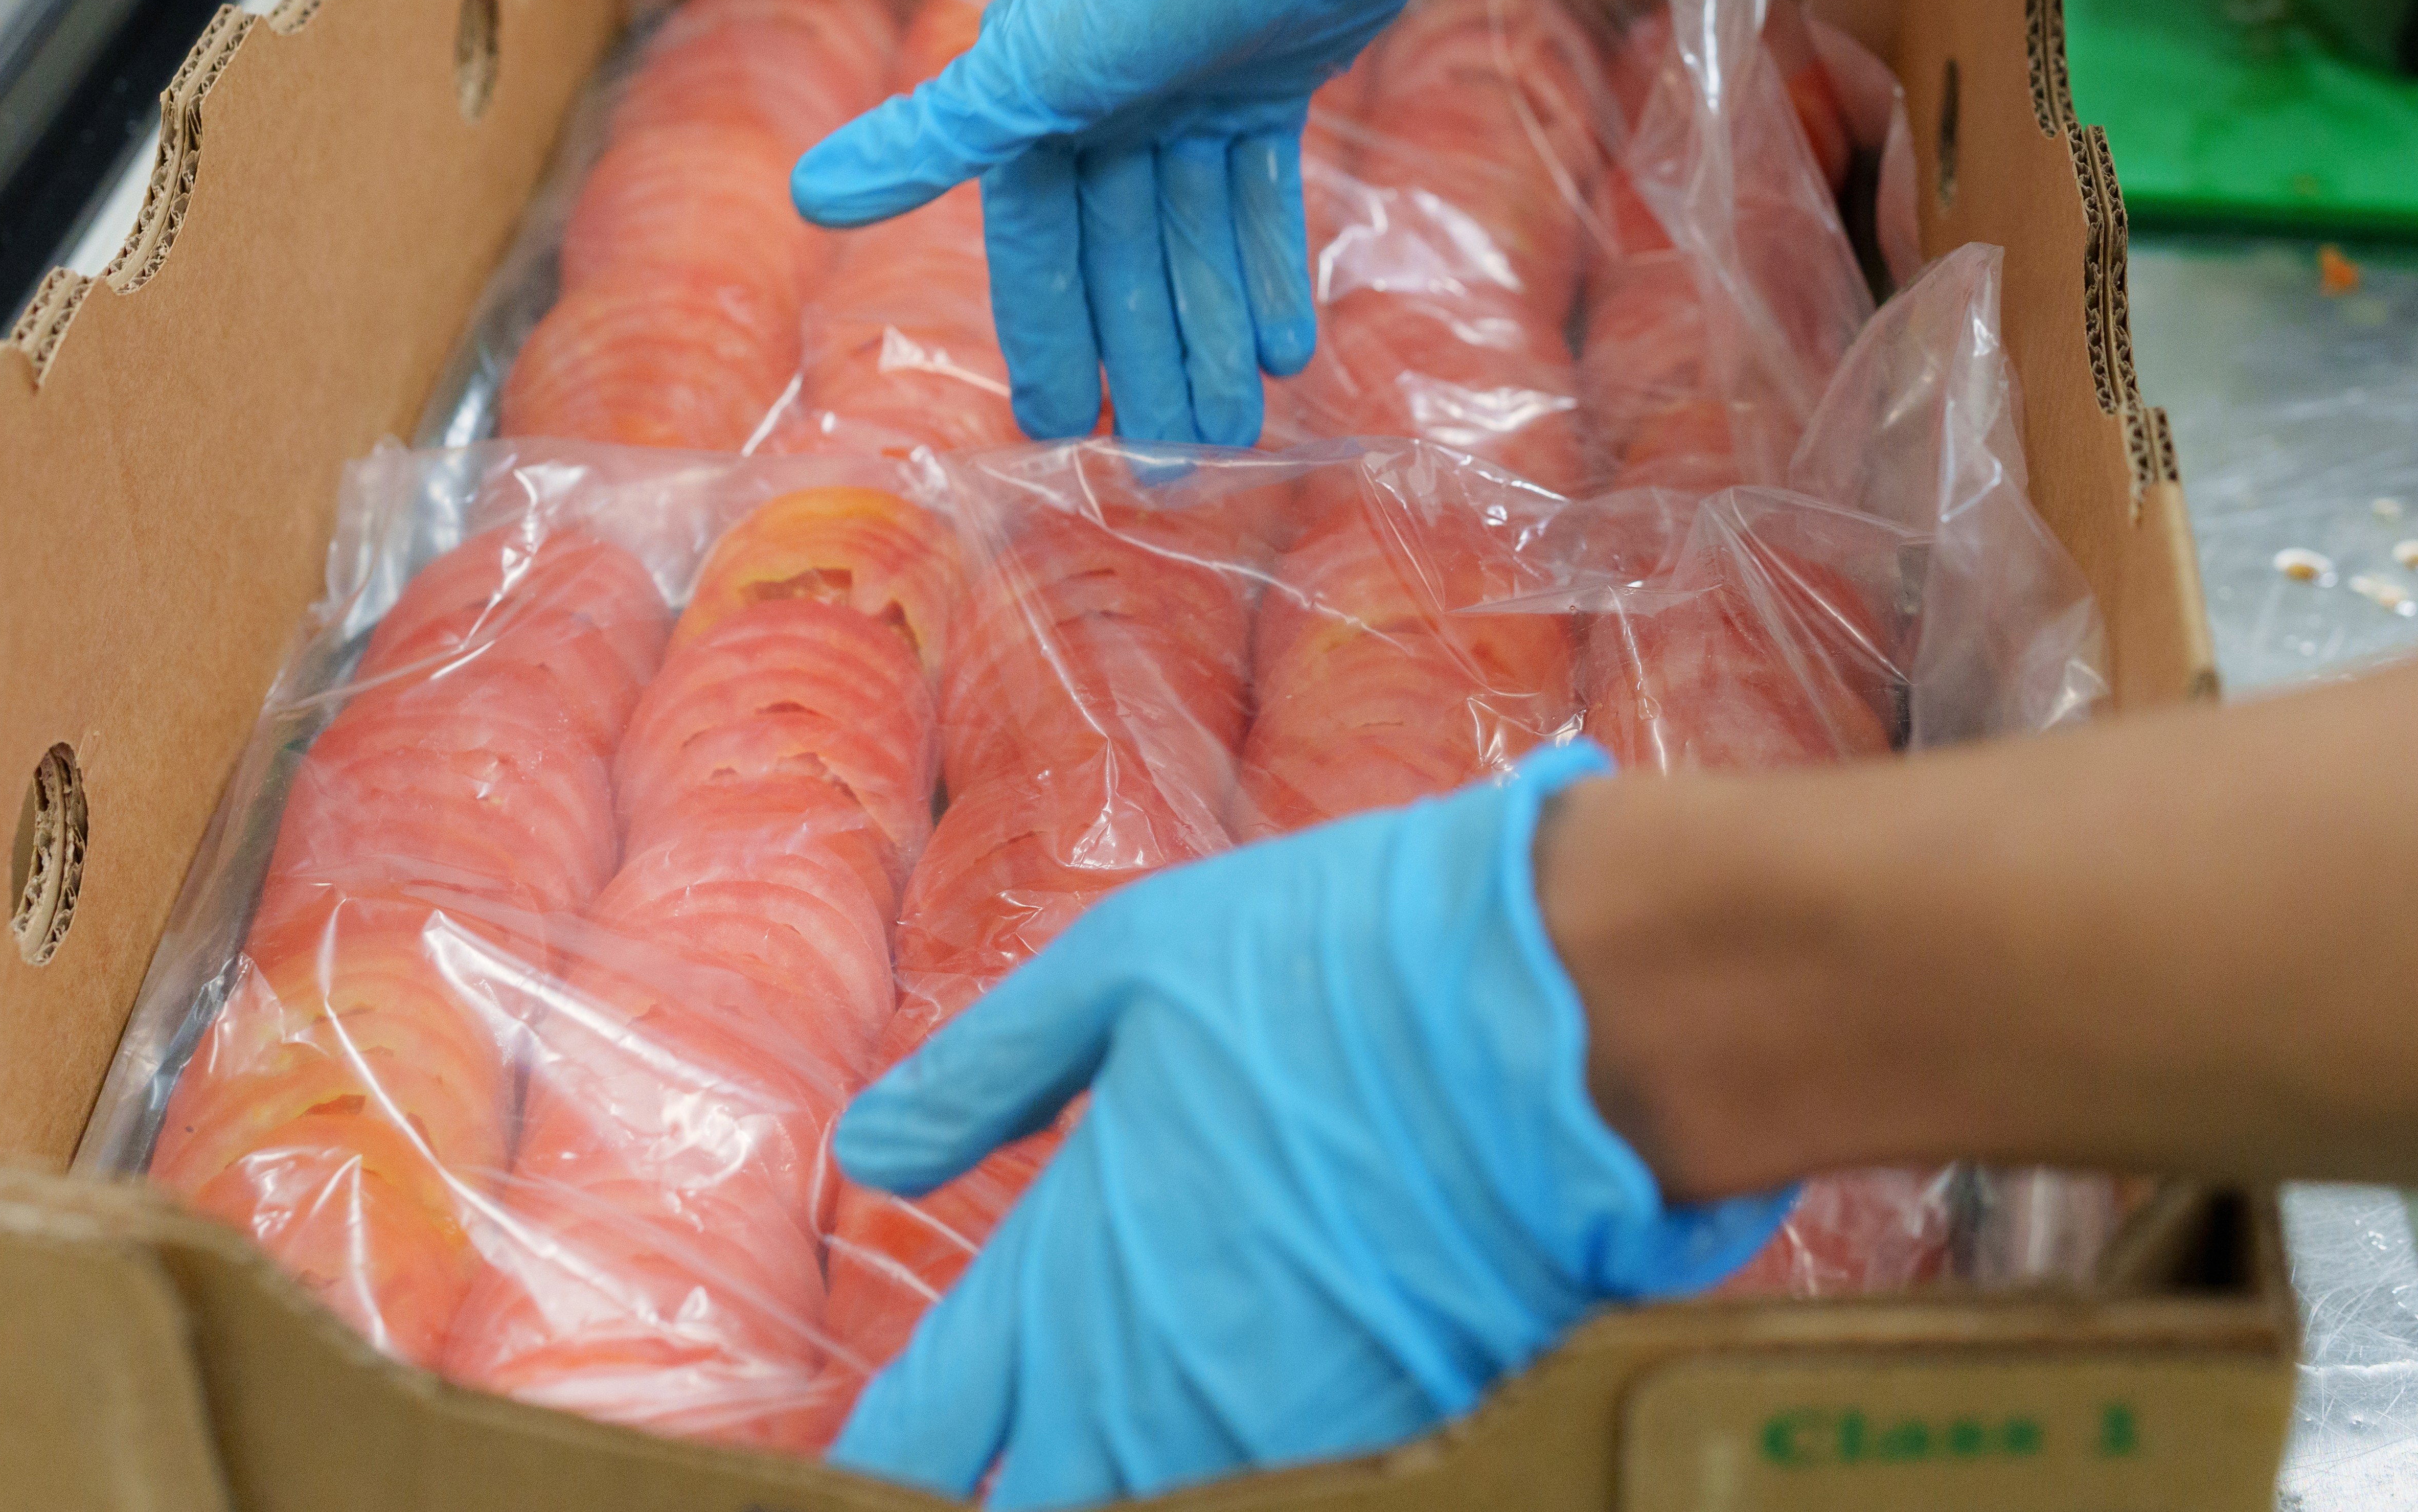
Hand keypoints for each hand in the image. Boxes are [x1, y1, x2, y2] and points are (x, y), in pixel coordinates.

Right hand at [789, 0, 1477, 446]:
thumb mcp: (1039, 62)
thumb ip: (936, 138)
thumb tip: (809, 194)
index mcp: (1039, 101)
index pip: (1037, 248)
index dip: (1049, 336)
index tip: (1058, 428)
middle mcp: (1107, 103)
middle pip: (1122, 261)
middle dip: (1146, 360)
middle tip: (1168, 465)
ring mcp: (1189, 96)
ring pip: (1191, 243)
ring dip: (1210, 335)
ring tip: (1234, 431)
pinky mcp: (1266, 88)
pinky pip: (1255, 200)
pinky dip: (1263, 269)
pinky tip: (1282, 347)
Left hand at [827, 742, 1794, 1507]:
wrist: (1553, 1012)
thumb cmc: (1328, 960)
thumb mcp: (1122, 967)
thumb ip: (985, 1075)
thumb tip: (864, 1150)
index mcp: (1067, 1274)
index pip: (925, 1432)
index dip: (891, 1453)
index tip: (884, 1449)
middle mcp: (1150, 1387)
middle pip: (1039, 1507)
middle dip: (1022, 1481)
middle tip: (1021, 1433)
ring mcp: (1276, 1430)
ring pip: (1160, 1508)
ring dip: (1136, 1475)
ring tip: (1134, 1420)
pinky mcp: (1391, 1437)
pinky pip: (1297, 1486)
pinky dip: (1264, 1463)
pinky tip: (1266, 1401)